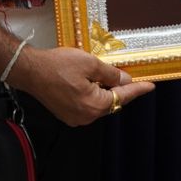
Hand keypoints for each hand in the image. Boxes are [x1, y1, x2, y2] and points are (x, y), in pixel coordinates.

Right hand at [11, 46, 154, 126]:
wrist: (30, 70)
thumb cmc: (57, 65)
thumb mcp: (89, 63)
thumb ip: (110, 73)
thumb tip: (124, 80)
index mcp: (94, 105)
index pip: (123, 97)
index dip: (138, 89)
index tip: (150, 85)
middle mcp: (86, 116)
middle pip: (111, 102)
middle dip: (119, 89)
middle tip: (127, 75)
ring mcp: (75, 118)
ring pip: (98, 104)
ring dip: (104, 91)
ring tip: (104, 75)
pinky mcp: (67, 114)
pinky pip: (87, 106)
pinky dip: (92, 95)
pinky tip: (90, 82)